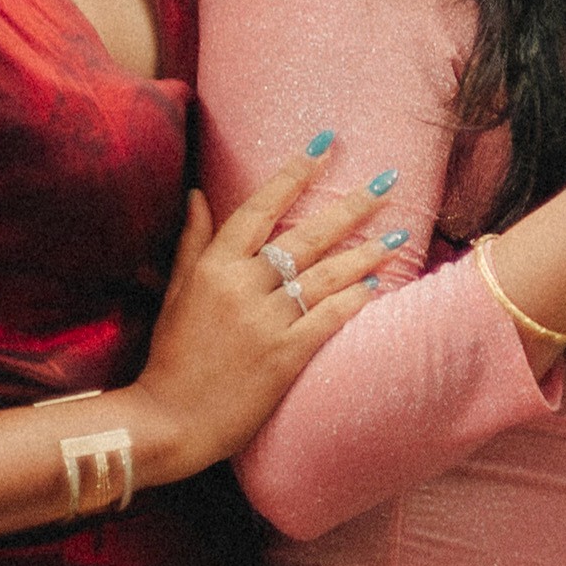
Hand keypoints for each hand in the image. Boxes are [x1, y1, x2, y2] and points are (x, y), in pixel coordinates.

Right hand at [130, 157, 408, 475]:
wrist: (167, 421)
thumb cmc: (171, 357)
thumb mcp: (176, 293)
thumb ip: (193, 242)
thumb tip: (196, 194)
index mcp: (214, 267)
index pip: (260, 207)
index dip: (294, 173)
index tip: (325, 143)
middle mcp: (242, 287)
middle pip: (306, 235)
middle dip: (352, 206)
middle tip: (388, 181)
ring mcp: (265, 322)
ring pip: (325, 275)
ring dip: (365, 253)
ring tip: (397, 236)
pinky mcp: (284, 357)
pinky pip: (328, 318)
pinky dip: (353, 300)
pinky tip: (377, 285)